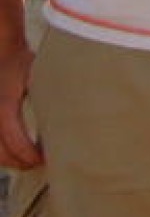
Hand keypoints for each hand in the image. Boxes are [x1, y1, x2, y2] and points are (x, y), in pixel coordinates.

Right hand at [0, 42, 41, 170]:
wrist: (2, 54)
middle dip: (20, 162)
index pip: (12, 136)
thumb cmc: (23, 64)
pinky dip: (5, 153)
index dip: (27, 153)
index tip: (43, 158)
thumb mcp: (39, 74)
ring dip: (12, 160)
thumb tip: (76, 112)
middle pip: (1, 151)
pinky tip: (20, 150)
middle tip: (41, 162)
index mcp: (4, 102)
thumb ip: (52, 94)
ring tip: (32, 159)